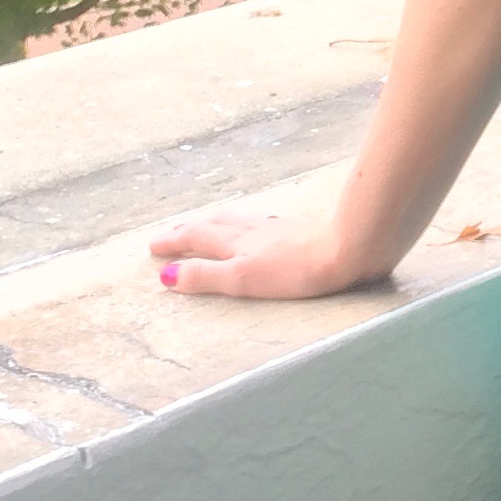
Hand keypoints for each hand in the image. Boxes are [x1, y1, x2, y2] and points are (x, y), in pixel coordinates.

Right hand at [147, 204, 383, 301]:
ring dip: (214, 224)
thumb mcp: (243, 278)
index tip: (152, 246)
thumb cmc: (296, 269)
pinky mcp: (299, 231)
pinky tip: (258, 228)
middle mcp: (252, 230)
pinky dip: (244, 225)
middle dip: (188, 230)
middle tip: (171, 233)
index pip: (196, 239)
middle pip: (213, 226)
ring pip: (236, 222)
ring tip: (205, 226)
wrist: (349, 248)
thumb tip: (167, 276)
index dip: (173, 243)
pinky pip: (259, 224)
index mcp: (236, 243)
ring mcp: (276, 228)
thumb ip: (206, 276)